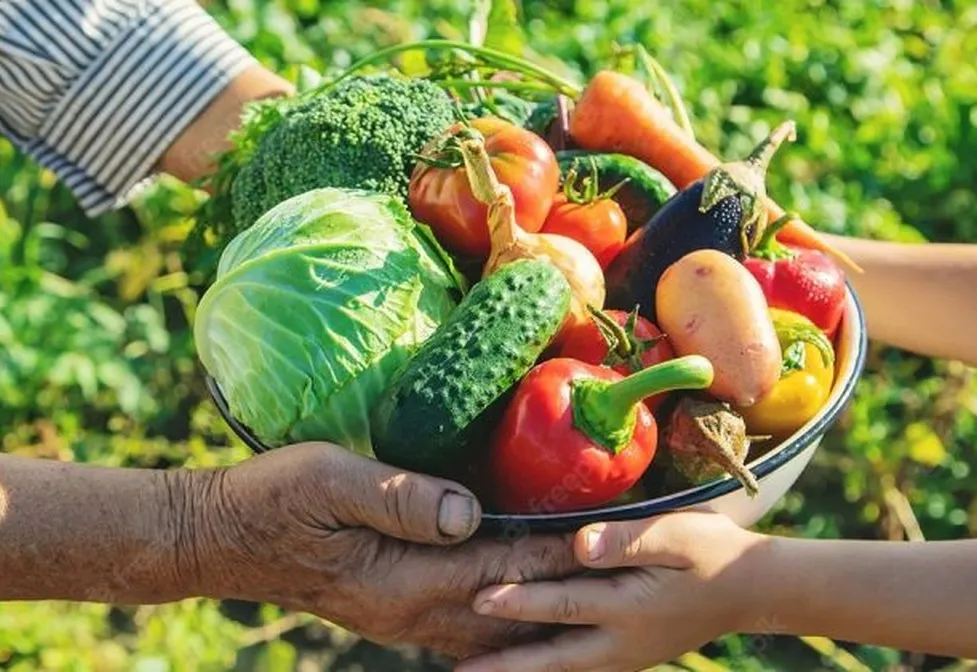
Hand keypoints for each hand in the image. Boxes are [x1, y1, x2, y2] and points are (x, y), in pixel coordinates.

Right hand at [183, 442, 580, 659]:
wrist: (223, 539)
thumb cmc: (274, 501)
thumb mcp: (330, 482)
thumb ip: (399, 498)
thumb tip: (467, 512)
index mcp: (403, 579)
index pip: (503, 566)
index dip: (560, 552)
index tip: (613, 537)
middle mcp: (410, 610)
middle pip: (509, 604)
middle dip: (568, 585)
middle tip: (623, 565)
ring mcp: (401, 616)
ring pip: (491, 625)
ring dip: (541, 608)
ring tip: (590, 591)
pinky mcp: (392, 608)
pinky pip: (463, 624)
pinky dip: (504, 618)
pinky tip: (524, 608)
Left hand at [456, 511, 769, 671]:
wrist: (752, 589)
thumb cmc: (713, 552)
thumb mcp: (677, 535)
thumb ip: (627, 541)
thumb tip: (578, 544)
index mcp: (628, 607)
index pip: (561, 604)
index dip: (518, 601)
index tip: (478, 600)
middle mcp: (622, 642)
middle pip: (553, 657)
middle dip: (505, 665)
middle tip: (458, 671)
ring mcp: (626, 655)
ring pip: (564, 668)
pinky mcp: (630, 655)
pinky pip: (580, 667)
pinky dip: (550, 668)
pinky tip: (527, 666)